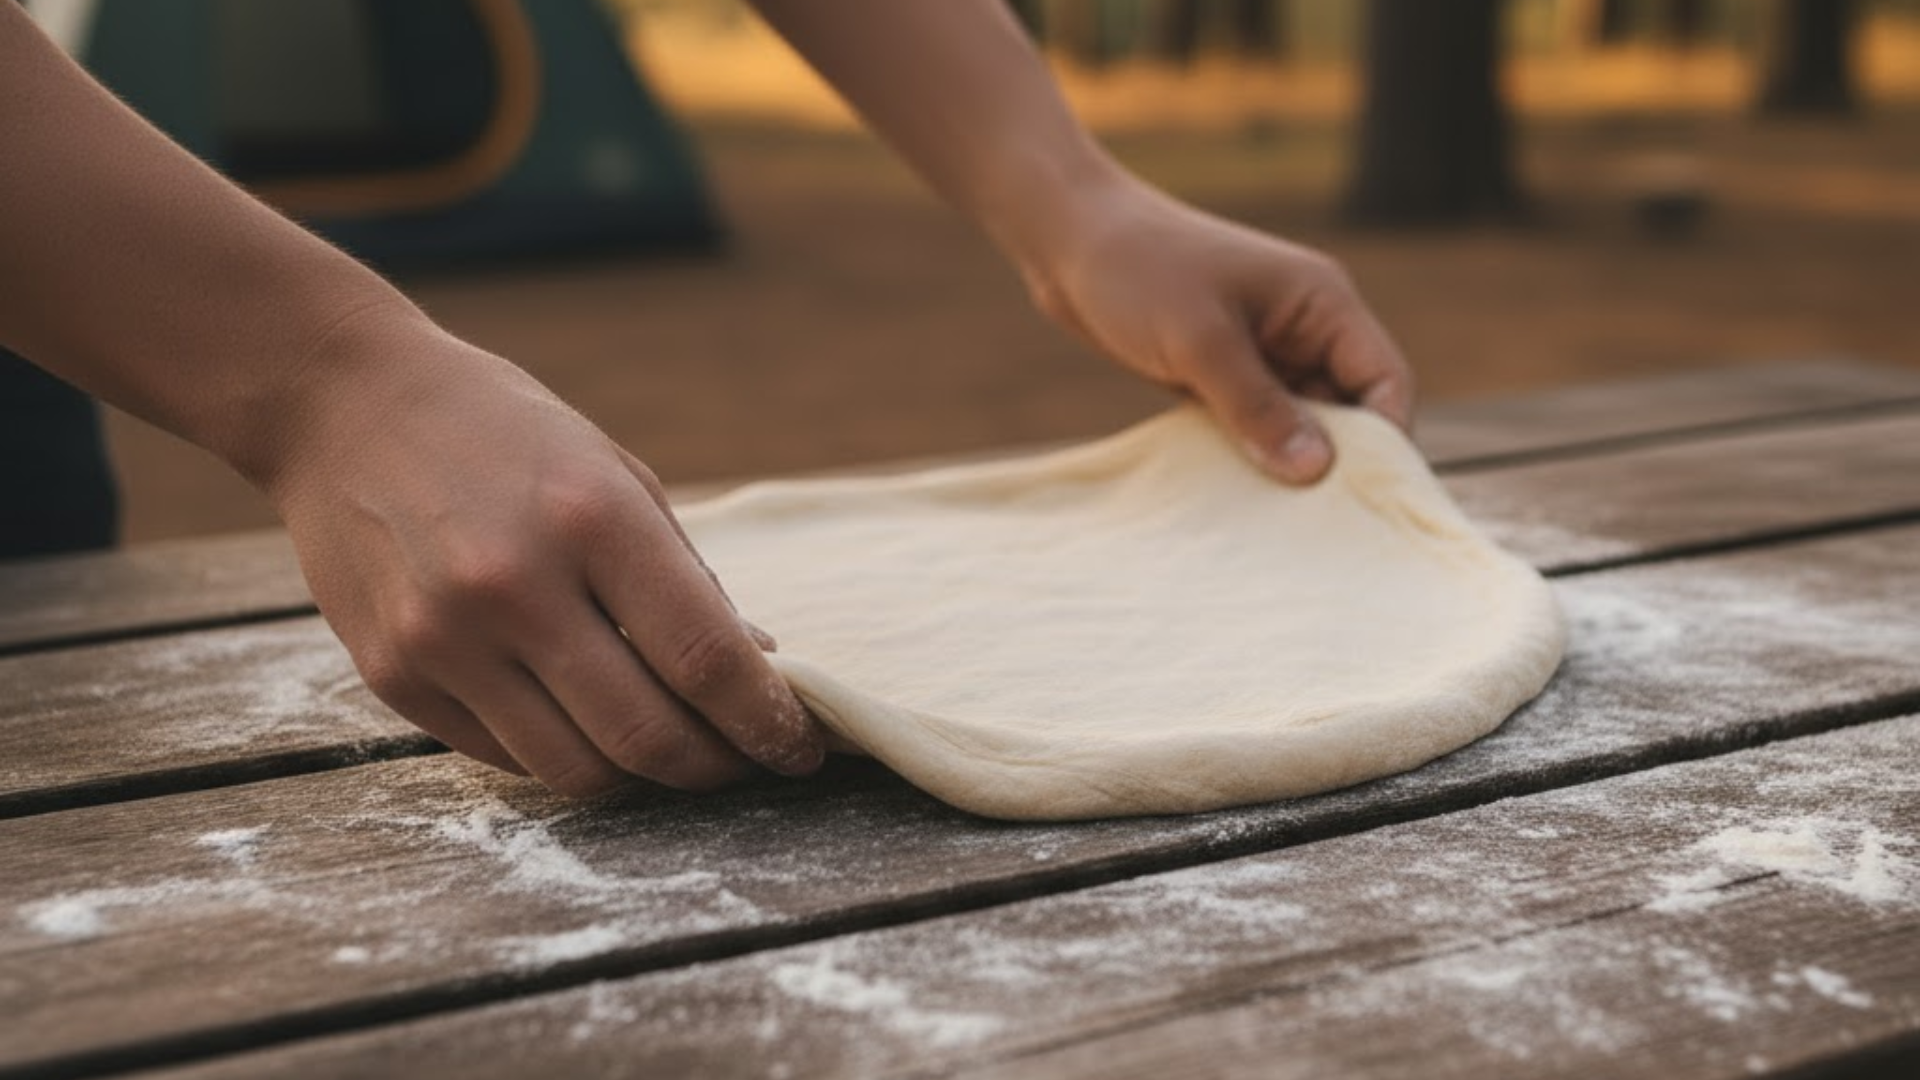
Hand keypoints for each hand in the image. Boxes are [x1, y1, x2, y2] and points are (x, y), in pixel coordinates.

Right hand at [257, 318, 824, 796]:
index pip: (707, 660)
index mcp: (591, 518)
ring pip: (577, 772)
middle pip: (647, 737)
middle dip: (717, 768)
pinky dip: (566, 755)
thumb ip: (686, 580)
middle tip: (744, 761)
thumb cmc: (503, 434)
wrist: (342, 405)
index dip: (768, 722)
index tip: (800, 749)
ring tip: (675, 752)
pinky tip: (588, 723)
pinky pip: (508, 757)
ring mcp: (445, 640)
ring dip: (645, 779)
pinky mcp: (394, 678)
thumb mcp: (614, 474)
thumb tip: (756, 672)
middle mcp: (514, 586)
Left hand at [1022, 177, 1412, 483]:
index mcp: (1322, 304)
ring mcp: (1262, 353)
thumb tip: (1316, 471)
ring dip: (1286, 465)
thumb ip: (1257, 406)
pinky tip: (1233, 497)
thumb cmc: (1137, 271)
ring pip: (1299, 425)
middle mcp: (1303, 329)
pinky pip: (1254, 426)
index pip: (1385, 381)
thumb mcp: (1201, 342)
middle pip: (1348, 411)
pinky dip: (1249, 456)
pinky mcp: (1222, 374)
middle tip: (1316, 529)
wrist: (1067, 242)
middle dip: (1335, 463)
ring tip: (1272, 522)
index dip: (1385, 441)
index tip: (1362, 501)